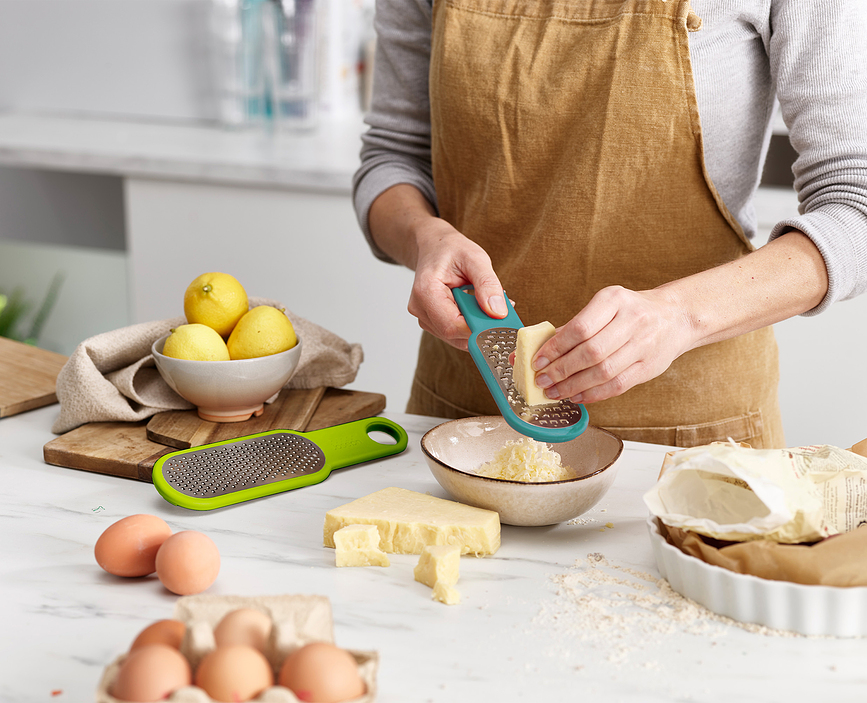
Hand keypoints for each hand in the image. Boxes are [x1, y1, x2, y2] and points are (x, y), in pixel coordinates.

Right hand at [408, 220, 506, 349]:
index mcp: (426, 291)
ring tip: (484, 302)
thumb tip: (498, 313)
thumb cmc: (451, 250)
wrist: (434, 247)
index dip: (478, 328)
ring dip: (476, 325)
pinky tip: (475, 307)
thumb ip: (487, 284)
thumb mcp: (475, 258)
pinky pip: (454, 333)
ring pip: (456, 337)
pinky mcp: (431, 323)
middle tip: (499, 307)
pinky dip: (470, 324)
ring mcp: (424, 318)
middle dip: (481, 325)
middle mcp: (420, 309)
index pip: (453, 325)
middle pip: (455, 334)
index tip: (500, 320)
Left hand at [530, 285, 693, 403]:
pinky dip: (594, 394)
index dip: (556, 348)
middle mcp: (632, 320)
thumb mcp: (604, 307)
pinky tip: (577, 396)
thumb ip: (574, 326)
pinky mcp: (649, 367)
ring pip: (603, 372)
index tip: (538, 361)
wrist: (675, 317)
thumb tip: (539, 348)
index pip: (580, 328)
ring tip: (555, 392)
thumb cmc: (630, 311)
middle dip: (561, 370)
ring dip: (574, 386)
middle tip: (542, 381)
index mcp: (614, 299)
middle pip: (591, 352)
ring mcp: (644, 344)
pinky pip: (618, 385)